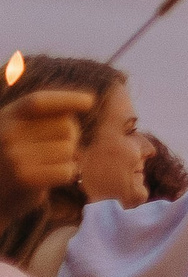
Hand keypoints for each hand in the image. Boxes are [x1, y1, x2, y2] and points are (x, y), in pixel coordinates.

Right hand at [0, 89, 90, 219]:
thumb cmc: (13, 161)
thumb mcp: (17, 131)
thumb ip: (42, 117)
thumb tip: (87, 102)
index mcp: (7, 116)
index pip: (39, 101)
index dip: (67, 99)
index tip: (90, 101)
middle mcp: (8, 132)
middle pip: (65, 126)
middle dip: (71, 138)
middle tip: (55, 151)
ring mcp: (15, 155)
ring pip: (69, 149)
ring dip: (68, 159)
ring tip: (48, 165)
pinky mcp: (25, 177)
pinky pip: (66, 170)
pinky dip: (67, 175)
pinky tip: (51, 177)